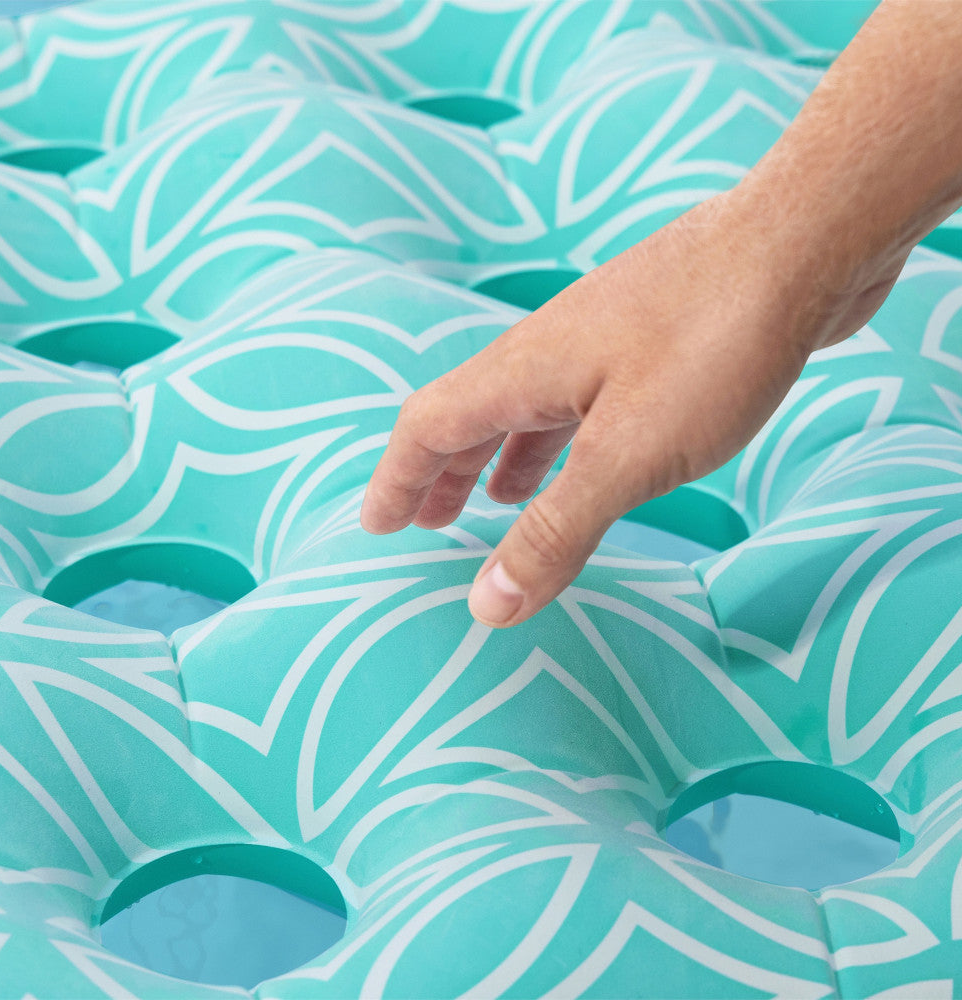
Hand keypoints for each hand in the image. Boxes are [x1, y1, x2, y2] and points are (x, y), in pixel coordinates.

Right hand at [359, 183, 904, 626]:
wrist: (804, 240)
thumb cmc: (712, 344)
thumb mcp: (627, 456)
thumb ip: (556, 531)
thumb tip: (489, 606)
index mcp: (522, 371)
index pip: (428, 427)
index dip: (397, 480)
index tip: (378, 524)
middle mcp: (548, 351)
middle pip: (471, 415)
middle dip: (442, 474)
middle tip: (429, 522)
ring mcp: (600, 342)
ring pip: (528, 408)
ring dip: (500, 458)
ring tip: (495, 500)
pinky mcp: (649, 343)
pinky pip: (580, 402)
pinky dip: (561, 442)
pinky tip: (587, 458)